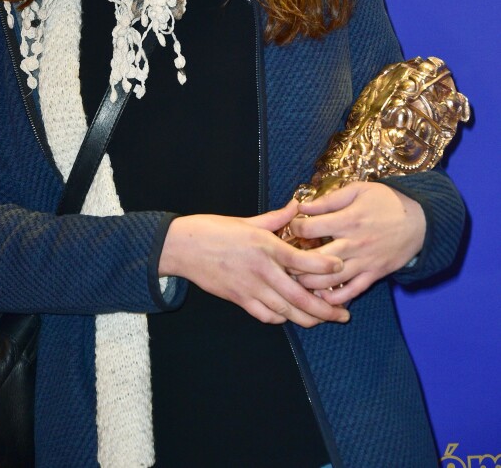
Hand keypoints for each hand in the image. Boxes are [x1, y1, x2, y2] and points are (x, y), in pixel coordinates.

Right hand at [159, 200, 350, 327]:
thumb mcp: (247, 221)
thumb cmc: (213, 230)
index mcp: (265, 246)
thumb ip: (276, 218)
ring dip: (308, 318)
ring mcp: (250, 288)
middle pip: (300, 296)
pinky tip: (291, 316)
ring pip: (286, 311)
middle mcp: (261, 270)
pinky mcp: (239, 300)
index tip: (341, 269)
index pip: (303, 260)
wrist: (183, 247)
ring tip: (324, 320)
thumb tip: (297, 207)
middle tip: (344, 314)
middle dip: (325, 309)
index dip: (325, 267)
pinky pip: (266, 315)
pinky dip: (282, 318)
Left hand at [289, 182, 425, 304]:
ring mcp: (364, 262)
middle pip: (316, 259)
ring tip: (296, 278)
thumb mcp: (358, 190)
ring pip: (331, 279)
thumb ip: (330, 199)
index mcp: (348, 220)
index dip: (295, 227)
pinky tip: (320, 296)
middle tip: (285, 260)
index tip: (292, 226)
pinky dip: (335, 298)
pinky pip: (352, 291)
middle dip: (296, 261)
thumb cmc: (387, 201)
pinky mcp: (374, 275)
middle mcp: (354, 243)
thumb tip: (303, 206)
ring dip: (310, 282)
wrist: (421, 220)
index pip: (311, 228)